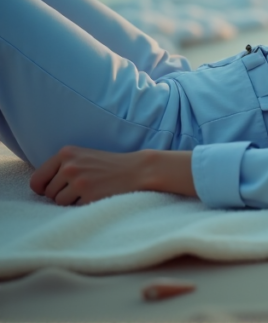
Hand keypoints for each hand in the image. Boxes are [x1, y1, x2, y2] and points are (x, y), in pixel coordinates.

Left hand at [29, 145, 147, 206]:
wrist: (138, 169)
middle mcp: (70, 166)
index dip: (42, 189)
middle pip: (49, 193)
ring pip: (59, 202)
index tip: (51, 191)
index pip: (37, 179)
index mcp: (66, 153)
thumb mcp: (83, 156)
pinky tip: (97, 195)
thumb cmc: (108, 165)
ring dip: (71, 201)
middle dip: (61, 194)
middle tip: (80, 188)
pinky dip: (83, 205)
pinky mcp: (89, 195)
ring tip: (89, 191)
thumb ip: (60, 166)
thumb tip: (37, 189)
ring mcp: (80, 181)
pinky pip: (74, 208)